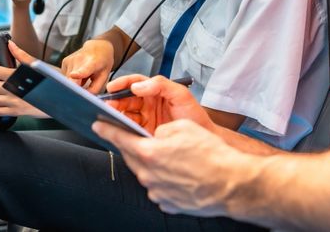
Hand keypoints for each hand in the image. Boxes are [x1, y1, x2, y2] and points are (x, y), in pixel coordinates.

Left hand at [0, 41, 47, 117]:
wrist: (63, 96)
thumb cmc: (53, 80)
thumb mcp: (37, 64)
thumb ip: (20, 54)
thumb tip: (10, 44)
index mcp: (16, 75)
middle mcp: (13, 89)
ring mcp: (14, 102)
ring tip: (0, 92)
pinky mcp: (16, 112)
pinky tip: (1, 103)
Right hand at [60, 39, 113, 92]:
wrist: (98, 47)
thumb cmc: (102, 62)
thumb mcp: (104, 76)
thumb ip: (95, 88)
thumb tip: (84, 97)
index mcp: (93, 63)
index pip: (85, 69)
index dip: (79, 73)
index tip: (73, 75)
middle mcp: (79, 59)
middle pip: (72, 81)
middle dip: (76, 89)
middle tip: (85, 88)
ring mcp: (70, 60)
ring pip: (68, 81)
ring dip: (75, 83)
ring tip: (85, 76)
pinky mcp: (64, 62)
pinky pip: (66, 77)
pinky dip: (72, 79)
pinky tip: (79, 74)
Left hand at [93, 119, 254, 215]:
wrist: (231, 183)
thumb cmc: (212, 154)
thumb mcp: (183, 127)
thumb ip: (162, 130)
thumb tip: (157, 136)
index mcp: (150, 152)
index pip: (120, 139)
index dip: (107, 130)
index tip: (98, 125)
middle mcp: (149, 175)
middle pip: (132, 157)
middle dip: (131, 145)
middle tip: (133, 137)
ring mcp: (158, 192)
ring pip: (146, 172)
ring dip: (151, 162)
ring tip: (169, 156)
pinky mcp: (168, 203)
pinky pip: (159, 186)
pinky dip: (164, 177)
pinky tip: (179, 172)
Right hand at [105, 75, 215, 133]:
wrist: (204, 139)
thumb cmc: (195, 116)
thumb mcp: (181, 95)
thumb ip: (161, 85)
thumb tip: (138, 85)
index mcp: (155, 91)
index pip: (134, 83)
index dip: (122, 84)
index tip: (112, 87)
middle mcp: (148, 103)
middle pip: (126, 99)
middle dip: (115, 100)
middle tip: (107, 105)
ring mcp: (145, 118)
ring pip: (125, 113)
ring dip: (115, 114)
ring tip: (108, 116)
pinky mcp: (144, 133)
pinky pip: (129, 129)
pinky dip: (120, 128)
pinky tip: (116, 128)